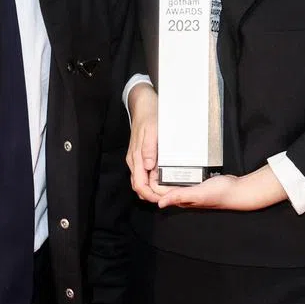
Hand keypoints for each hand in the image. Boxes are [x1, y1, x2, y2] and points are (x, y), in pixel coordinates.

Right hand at [125, 84, 166, 202]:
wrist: (143, 105)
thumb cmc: (150, 116)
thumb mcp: (152, 130)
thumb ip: (149, 148)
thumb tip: (149, 167)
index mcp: (136, 157)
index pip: (139, 185)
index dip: (150, 195)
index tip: (162, 199)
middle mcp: (134, 161)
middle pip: (139, 186)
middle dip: (152, 195)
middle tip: (169, 198)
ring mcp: (137, 158)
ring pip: (141, 181)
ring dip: (152, 189)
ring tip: (168, 191)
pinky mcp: (140, 155)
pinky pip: (144, 173)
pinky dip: (152, 180)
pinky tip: (163, 179)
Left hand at [157, 165, 287, 210]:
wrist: (238, 190)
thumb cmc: (220, 193)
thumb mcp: (198, 193)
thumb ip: (180, 196)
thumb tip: (159, 203)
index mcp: (181, 199)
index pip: (158, 191)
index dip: (150, 180)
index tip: (149, 165)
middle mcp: (183, 195)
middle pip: (163, 185)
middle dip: (155, 174)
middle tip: (152, 156)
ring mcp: (190, 189)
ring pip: (172, 180)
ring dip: (165, 171)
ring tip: (161, 155)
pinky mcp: (196, 183)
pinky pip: (182, 176)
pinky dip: (177, 169)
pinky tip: (177, 160)